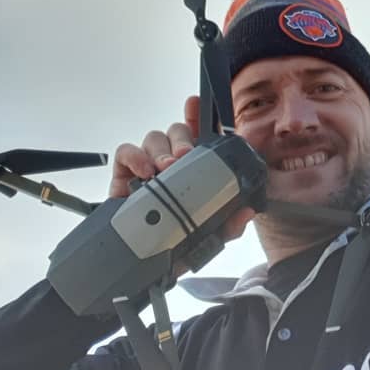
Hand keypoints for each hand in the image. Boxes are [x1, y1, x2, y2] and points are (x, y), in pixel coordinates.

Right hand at [108, 96, 254, 241]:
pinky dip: (134, 157)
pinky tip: (144, 172)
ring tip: (165, 169)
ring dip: (161, 150)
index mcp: (195, 169)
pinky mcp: (124, 176)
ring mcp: (147, 167)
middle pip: (178, 132)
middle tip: (184, 158)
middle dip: (182, 140)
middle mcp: (172, 163)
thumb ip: (229, 225)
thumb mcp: (208, 236)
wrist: (143, 267)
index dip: (198, 115)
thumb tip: (246, 212)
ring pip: (154, 138)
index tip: (194, 103)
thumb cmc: (177, 244)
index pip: (200, 135)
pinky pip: (125, 152)